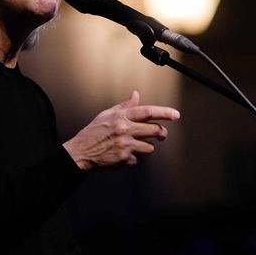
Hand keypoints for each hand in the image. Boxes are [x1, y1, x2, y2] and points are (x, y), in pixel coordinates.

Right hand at [63, 91, 179, 170]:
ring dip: (145, 147)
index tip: (175, 115)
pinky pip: (137, 159)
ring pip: (149, 147)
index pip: (147, 111)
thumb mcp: (107, 114)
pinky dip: (132, 157)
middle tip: (162, 135)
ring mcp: (125, 145)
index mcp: (121, 116)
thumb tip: (136, 95)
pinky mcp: (124, 158)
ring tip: (133, 145)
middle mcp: (124, 129)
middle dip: (161, 133)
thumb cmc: (93, 132)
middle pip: (154, 130)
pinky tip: (122, 154)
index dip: (164, 113)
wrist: (80, 152)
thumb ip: (124, 106)